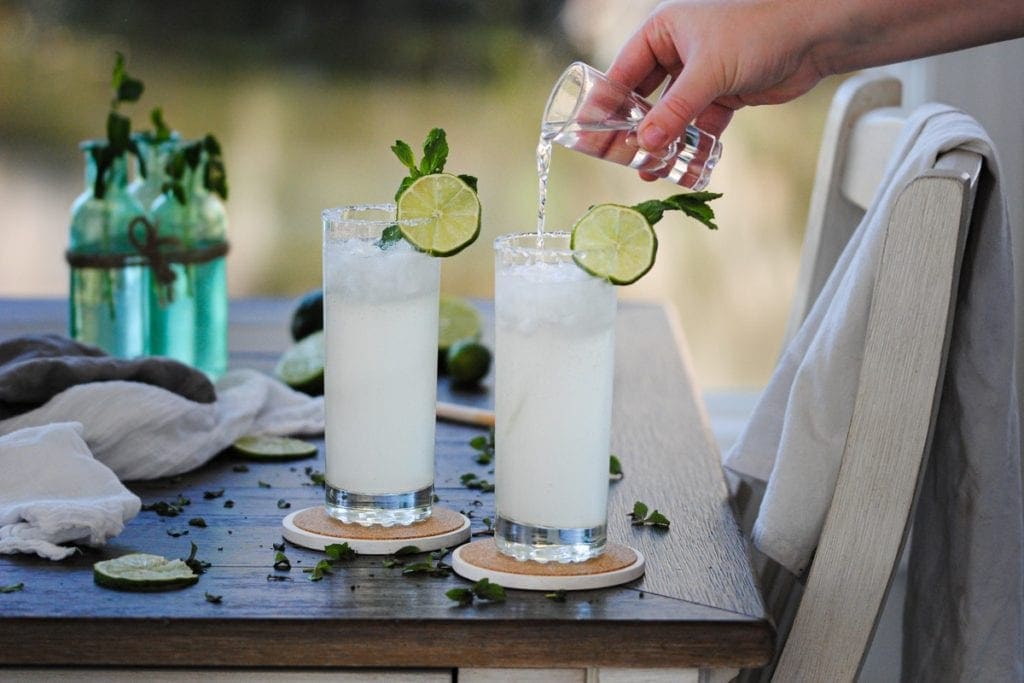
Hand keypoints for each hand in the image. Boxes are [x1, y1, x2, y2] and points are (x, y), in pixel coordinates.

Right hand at [607, 0, 825, 158]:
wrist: (813, 34)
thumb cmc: (757, 31)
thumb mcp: (707, 72)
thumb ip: (674, 111)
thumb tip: (645, 144)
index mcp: (663, 32)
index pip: (622, 72)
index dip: (605, 104)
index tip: (587, 132)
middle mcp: (677, 51)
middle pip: (644, 97)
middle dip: (633, 128)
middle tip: (617, 157)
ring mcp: (700, 74)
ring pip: (671, 114)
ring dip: (661, 141)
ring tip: (646, 169)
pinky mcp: (723, 93)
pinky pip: (697, 124)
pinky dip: (691, 144)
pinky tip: (679, 165)